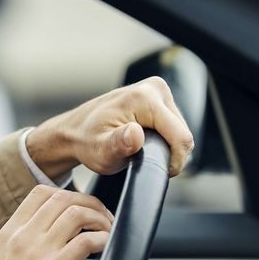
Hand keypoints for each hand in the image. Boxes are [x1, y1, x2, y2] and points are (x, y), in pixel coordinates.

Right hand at [0, 186, 112, 259]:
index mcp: (10, 232)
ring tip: (107, 231)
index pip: (41, 193)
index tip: (82, 207)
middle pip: (63, 198)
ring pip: (76, 213)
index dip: (68, 194)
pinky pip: (86, 241)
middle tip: (103, 217)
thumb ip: (15, 246)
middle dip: (90, 203)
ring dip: (99, 219)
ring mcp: (38, 250)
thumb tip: (34, 237)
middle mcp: (23, 236)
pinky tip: (106, 246)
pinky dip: (102, 239)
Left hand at [28, 77, 194, 177]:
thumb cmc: (87, 143)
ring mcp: (157, 89)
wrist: (75, 131)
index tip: (156, 171)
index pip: (181, 137)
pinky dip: (163, 138)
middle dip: (168, 153)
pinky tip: (144, 142)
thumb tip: (136, 134)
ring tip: (140, 151)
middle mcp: (154, 87)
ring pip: (180, 130)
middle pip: (183, 133)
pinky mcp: (159, 96)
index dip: (174, 162)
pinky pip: (174, 125)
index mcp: (144, 98)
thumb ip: (118, 144)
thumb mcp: (100, 151)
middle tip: (141, 161)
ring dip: (166, 146)